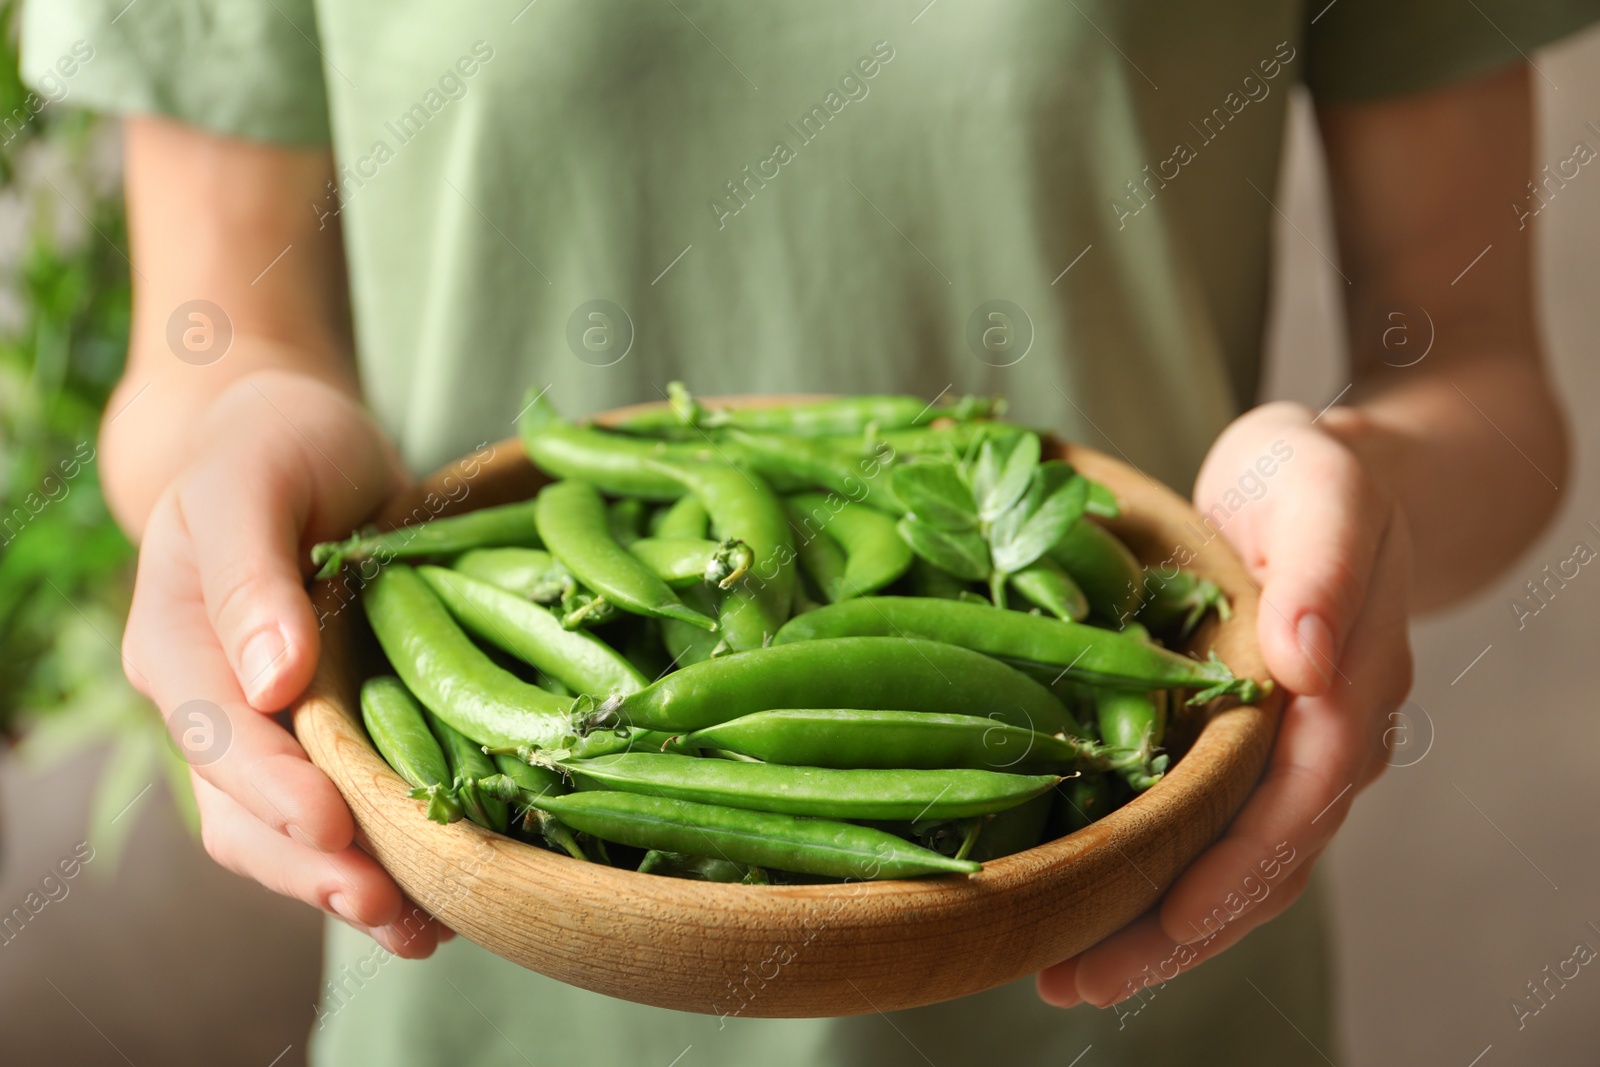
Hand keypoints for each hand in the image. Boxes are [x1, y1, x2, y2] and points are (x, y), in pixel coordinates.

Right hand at [121, 371, 447, 957]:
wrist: (289, 447)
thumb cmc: (273, 448)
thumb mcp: (256, 480)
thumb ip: (251, 572)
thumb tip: (272, 680)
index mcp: (176, 642)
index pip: (216, 732)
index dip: (273, 786)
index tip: (333, 823)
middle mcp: (209, 704)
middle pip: (243, 810)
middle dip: (312, 864)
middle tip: (386, 904)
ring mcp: (263, 730)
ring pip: (282, 835)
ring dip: (343, 887)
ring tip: (417, 927)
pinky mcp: (318, 738)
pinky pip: (333, 816)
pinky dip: (375, 863)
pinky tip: (432, 905)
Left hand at [1037, 400, 1413, 1006]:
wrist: (1328, 479)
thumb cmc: (1314, 478)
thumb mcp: (1320, 493)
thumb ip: (1320, 572)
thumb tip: (1304, 660)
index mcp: (1351, 686)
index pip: (1299, 799)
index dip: (1235, 866)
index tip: (1164, 918)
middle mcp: (1332, 740)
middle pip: (1266, 862)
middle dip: (1179, 931)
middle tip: (1080, 982)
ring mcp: (1294, 755)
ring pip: (1242, 869)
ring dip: (1165, 933)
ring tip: (1073, 978)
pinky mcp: (1252, 751)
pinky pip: (1218, 836)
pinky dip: (1165, 883)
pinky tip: (1099, 910)